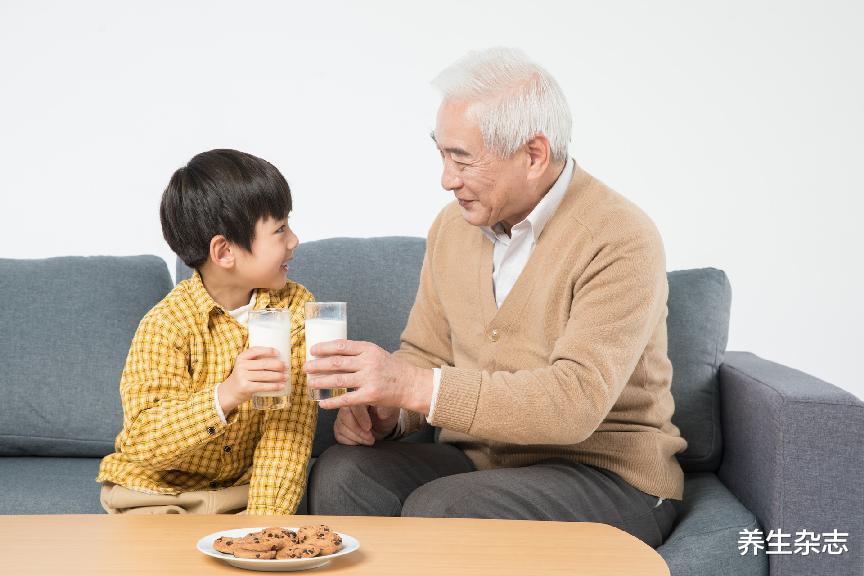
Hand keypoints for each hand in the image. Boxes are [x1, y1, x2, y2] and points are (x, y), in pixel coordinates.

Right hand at [219, 347, 289, 414]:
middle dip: (278, 365)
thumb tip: (279, 359)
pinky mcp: (245, 387)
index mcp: (242, 357)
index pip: (255, 350)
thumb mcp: (245, 365)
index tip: (278, 353)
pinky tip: (281, 386)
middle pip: (263, 364)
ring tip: (287, 377)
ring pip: (265, 375)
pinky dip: (274, 386)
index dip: (268, 350)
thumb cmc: (243, 376)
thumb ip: (256, 361)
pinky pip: (262, 386)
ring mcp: (242, 377)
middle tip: (287, 366)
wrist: (229, 392)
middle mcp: (241, 366)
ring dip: (278, 376)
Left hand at [304, 340, 432, 412]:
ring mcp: (369, 379)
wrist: (412, 385)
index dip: (325, 348)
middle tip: (305, 367)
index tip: (313, 350)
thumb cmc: (393, 369)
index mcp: (369, 349)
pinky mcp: (370, 395)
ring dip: (321, 381)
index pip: (342, 346)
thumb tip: (334, 355)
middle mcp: (368, 362)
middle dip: (318, 365)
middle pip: (337, 362)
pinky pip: (346, 399)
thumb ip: (359, 354)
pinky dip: (332, 401)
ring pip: (338, 380)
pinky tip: (322, 402)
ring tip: (309, 382)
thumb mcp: (377, 354)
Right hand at [333, 405, 399, 445]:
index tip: (369, 427)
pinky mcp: (339, 427)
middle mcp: (347, 405)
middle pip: (344, 416)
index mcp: (360, 396)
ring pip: (341, 427)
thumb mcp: (389, 411)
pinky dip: (351, 441)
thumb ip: (385, 410)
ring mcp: (341, 416)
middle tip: (370, 437)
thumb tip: (381, 413)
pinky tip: (361, 441)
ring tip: (369, 439)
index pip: (354, 404)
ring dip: (356, 437)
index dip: (360, 417)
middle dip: (357, 430)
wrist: (383, 425)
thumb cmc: (385, 415)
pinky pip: (339, 435)